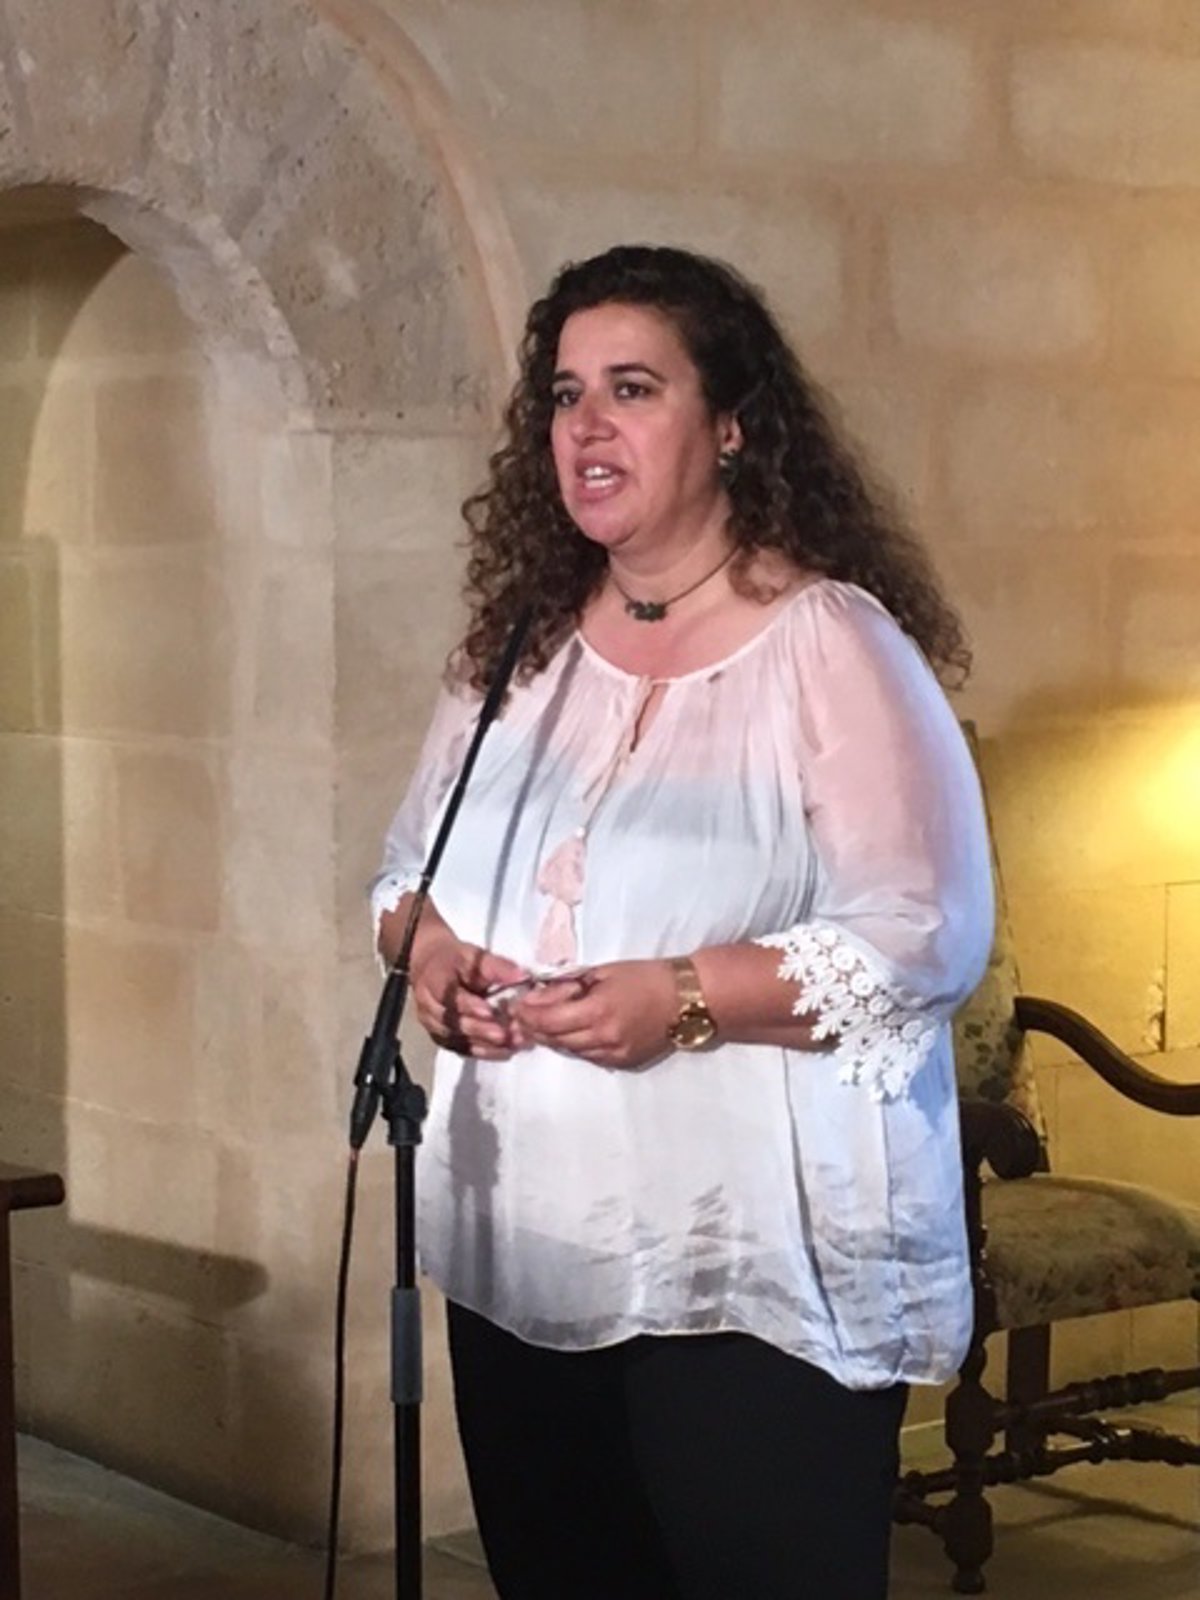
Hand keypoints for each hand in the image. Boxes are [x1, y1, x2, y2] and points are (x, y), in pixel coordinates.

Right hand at [411, 933, 529, 1060]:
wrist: (431, 969)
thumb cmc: (454, 961)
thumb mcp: (472, 955)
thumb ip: (495, 966)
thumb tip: (522, 976)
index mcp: (433, 982)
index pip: (449, 997)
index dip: (469, 1006)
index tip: (490, 1012)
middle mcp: (430, 1008)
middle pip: (454, 1024)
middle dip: (483, 1030)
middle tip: (508, 1033)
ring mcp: (434, 1027)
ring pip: (460, 1040)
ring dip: (488, 1044)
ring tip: (514, 1043)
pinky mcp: (443, 1039)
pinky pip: (464, 1050)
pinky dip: (486, 1052)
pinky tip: (506, 1051)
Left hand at [513, 959, 676, 1069]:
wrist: (687, 999)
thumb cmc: (646, 976)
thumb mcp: (604, 972)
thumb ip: (569, 985)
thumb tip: (538, 995)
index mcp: (597, 1011)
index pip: (548, 1020)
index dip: (527, 1014)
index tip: (516, 1005)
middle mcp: (602, 1038)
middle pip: (554, 1039)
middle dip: (535, 1028)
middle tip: (522, 1016)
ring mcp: (613, 1054)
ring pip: (569, 1050)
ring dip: (553, 1038)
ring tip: (542, 1024)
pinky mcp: (622, 1062)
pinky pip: (588, 1056)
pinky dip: (574, 1045)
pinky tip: (570, 1032)